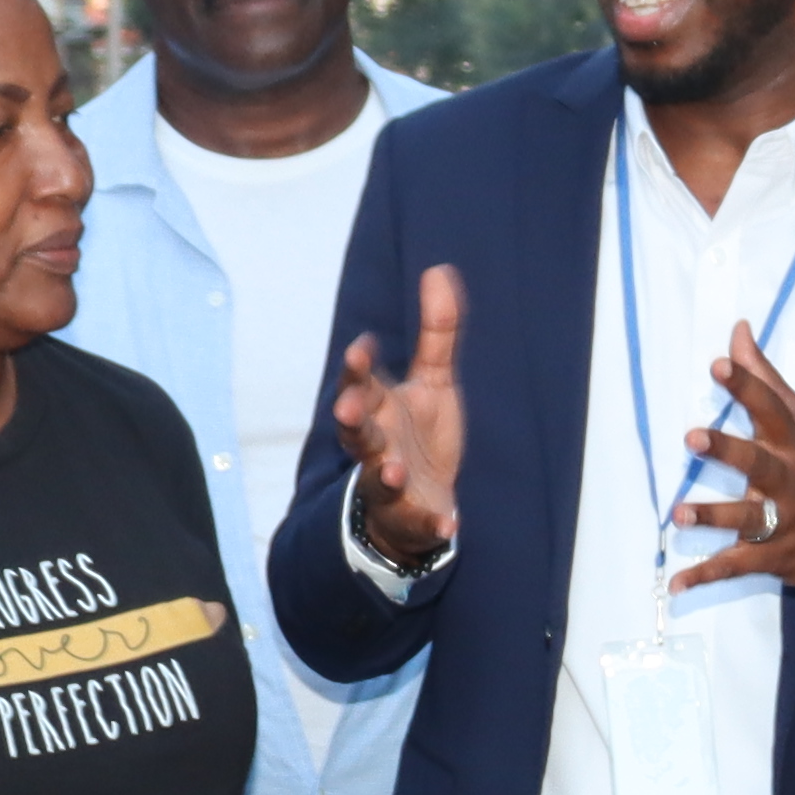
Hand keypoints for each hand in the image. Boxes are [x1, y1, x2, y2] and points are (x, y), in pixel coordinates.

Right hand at [332, 266, 468, 569]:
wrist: (420, 500)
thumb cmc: (419, 434)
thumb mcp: (433, 380)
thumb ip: (437, 331)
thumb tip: (439, 269)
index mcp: (378, 409)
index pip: (360, 384)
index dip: (358, 369)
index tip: (361, 348)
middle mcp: (377, 445)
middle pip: (356, 432)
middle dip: (351, 420)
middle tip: (346, 409)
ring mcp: (391, 484)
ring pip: (379, 480)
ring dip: (384, 476)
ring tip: (391, 471)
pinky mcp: (415, 517)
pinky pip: (422, 523)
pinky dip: (432, 524)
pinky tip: (449, 523)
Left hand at [668, 328, 794, 604]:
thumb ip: (765, 379)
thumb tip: (737, 330)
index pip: (771, 408)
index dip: (746, 385)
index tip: (718, 363)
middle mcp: (791, 480)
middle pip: (760, 463)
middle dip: (728, 451)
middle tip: (693, 437)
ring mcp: (784, 521)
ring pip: (748, 519)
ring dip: (714, 517)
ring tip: (679, 515)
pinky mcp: (774, 556)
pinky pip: (737, 567)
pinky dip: (707, 577)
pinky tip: (676, 584)